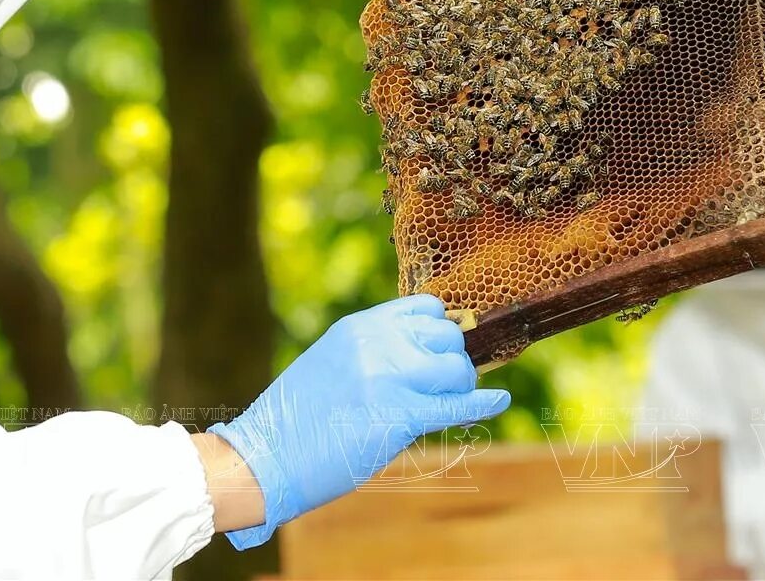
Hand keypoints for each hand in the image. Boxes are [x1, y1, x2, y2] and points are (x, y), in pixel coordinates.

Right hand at [208, 294, 508, 547]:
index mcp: (360, 327)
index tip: (443, 350)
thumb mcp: (330, 362)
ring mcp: (388, 378)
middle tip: (447, 385)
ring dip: (461, 387)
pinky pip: (455, 406)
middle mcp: (377, 343)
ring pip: (455, 370)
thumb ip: (371, 351)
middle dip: (453, 361)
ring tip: (451, 402)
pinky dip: (483, 404)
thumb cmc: (294, 419)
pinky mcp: (397, 417)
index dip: (441, 330)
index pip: (424, 308)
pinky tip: (499, 402)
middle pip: (446, 337)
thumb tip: (417, 354)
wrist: (265, 456)